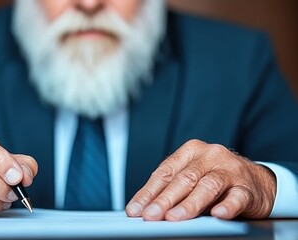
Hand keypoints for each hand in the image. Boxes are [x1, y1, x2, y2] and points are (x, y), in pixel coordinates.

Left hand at [125, 139, 275, 220]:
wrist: (258, 182)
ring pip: (207, 186)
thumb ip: (171, 189)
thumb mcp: (192, 177)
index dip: (148, 192)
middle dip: (164, 200)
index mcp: (191, 151)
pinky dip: (227, 206)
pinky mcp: (247, 188)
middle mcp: (210, 156)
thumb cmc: (216, 178)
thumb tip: (144, 209)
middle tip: (151, 216)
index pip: (165, 172)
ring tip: (175, 218)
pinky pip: (237, 197)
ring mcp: (230, 170)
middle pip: (184, 179)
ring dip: (189, 204)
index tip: (135, 210)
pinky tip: (218, 214)